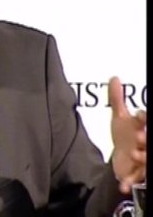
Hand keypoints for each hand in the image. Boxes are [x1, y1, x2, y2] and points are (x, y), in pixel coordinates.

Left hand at [108, 77, 146, 193]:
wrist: (124, 158)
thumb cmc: (126, 136)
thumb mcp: (120, 117)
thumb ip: (117, 99)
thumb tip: (114, 77)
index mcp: (142, 128)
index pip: (145, 120)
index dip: (142, 118)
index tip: (138, 114)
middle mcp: (145, 143)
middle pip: (148, 139)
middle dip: (146, 137)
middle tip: (140, 136)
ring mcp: (143, 158)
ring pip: (146, 158)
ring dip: (143, 157)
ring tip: (135, 154)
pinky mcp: (137, 172)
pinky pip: (136, 178)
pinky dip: (129, 181)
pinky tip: (123, 184)